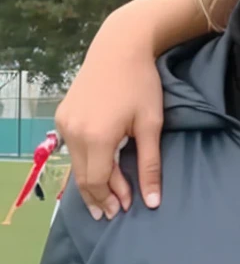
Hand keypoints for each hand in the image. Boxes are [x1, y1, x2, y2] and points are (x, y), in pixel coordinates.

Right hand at [54, 8, 165, 219]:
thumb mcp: (151, 127)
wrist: (119, 49)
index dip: (111, 198)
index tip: (125, 211)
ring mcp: (65, 123)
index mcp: (97, 137)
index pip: (99, 181)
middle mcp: (74, 132)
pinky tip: (99, 172)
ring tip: (108, 198)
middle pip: (84, 177)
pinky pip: (73, 149)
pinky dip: (86, 164)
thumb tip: (152, 202)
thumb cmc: (141, 86)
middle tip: (113, 214)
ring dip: (93, 182)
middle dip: (99, 197)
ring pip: (77, 165)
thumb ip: (150, 165)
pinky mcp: (63, 115)